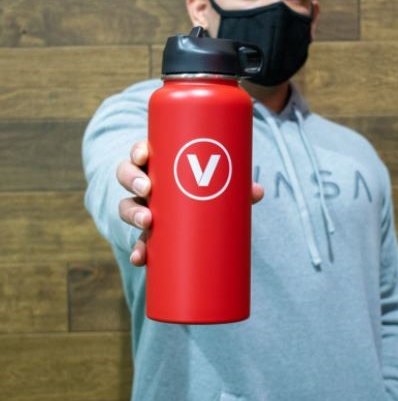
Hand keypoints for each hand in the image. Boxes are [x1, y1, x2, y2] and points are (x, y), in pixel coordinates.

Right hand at [117, 140, 263, 266]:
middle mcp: (146, 184)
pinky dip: (138, 250)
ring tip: (146, 222)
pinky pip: (137, 240)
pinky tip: (140, 259)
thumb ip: (236, 187)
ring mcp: (143, 208)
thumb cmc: (206, 190)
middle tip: (148, 188)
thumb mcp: (218, 184)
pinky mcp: (149, 234)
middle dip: (133, 180)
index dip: (137, 151)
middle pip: (127, 176)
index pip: (140, 152)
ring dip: (132, 213)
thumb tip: (257, 192)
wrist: (198, 219)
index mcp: (158, 164)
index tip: (144, 154)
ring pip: (126, 206)